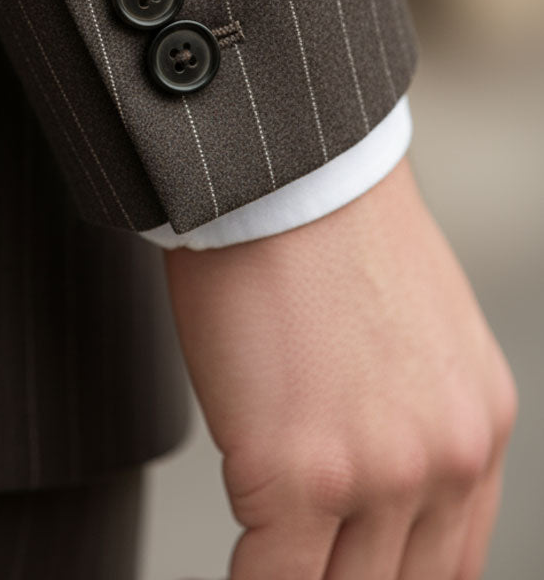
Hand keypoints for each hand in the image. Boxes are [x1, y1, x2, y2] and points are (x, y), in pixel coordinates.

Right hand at [163, 154, 517, 578]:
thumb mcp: (408, 326)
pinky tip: (231, 557)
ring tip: (260, 553)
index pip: (448, 567)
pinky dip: (245, 577)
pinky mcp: (299, 473)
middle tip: (298, 561)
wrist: (281, 170)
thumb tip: (363, 482)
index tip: (340, 572)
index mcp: (476, 425)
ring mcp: (378, 473)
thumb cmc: (322, 225)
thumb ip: (407, 413)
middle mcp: (447, 458)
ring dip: (290, 577)